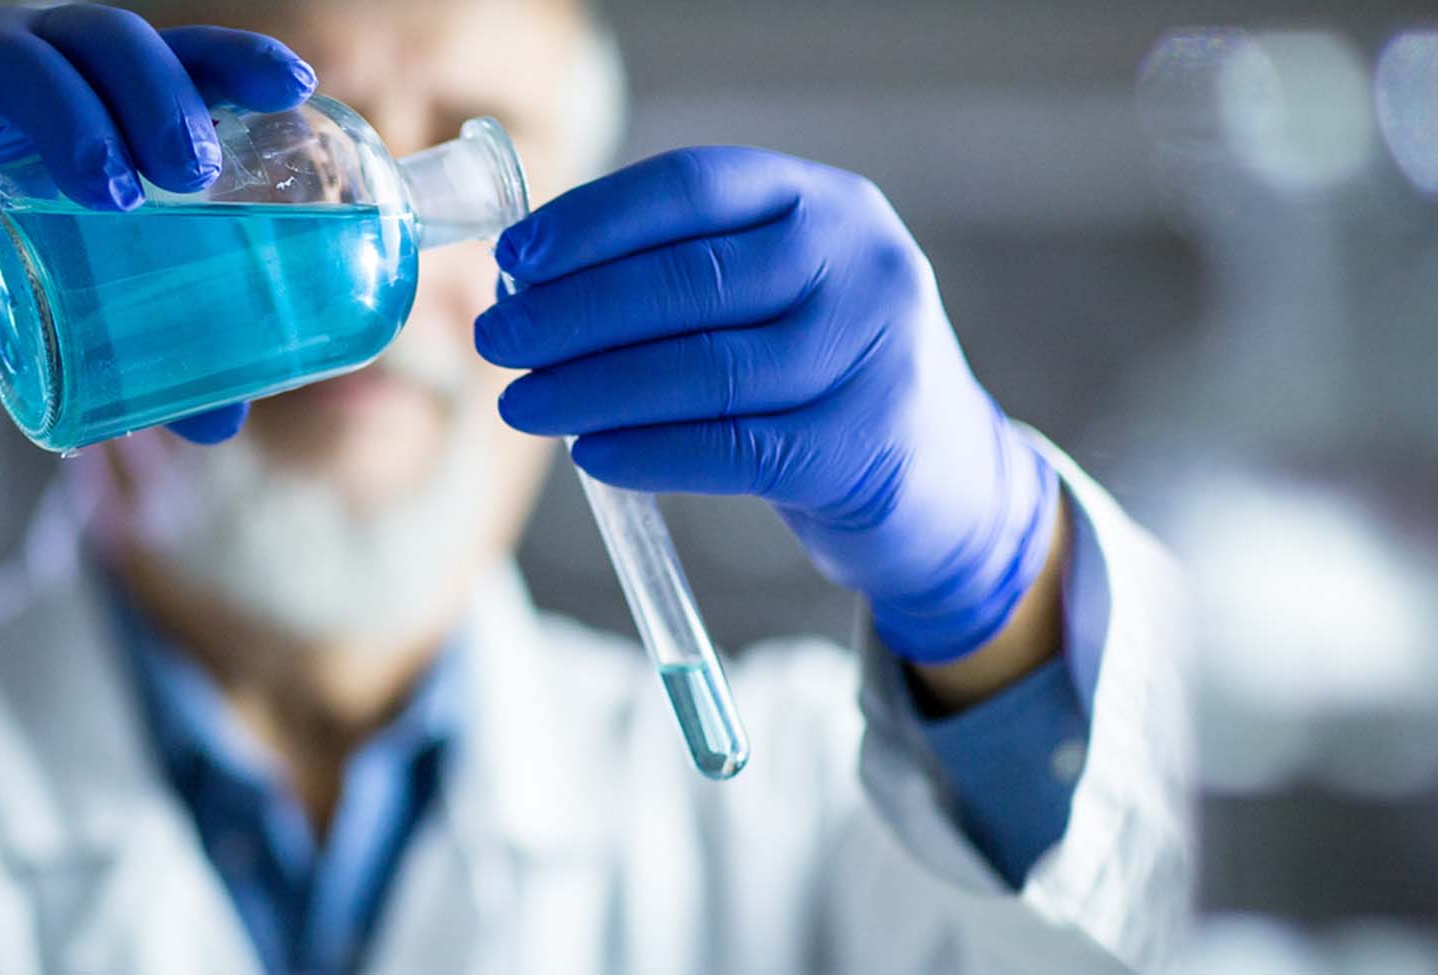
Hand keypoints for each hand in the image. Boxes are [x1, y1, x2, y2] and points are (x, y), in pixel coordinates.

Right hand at [0, 6, 312, 440]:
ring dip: (71, 120)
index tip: (293, 88)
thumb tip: (226, 421)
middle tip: (192, 173)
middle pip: (103, 36)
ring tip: (112, 198)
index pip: (173, 51)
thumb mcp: (61, 299)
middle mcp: (29, 58)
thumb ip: (140, 348)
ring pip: (15, 56)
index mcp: (92, 89)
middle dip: (157, 94)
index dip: (232, 57)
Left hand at [479, 147, 1060, 662]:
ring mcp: (872, 353)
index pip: (693, 186)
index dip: (593, 220)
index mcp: (824, 202)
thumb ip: (679, 270)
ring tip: (521, 403)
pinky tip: (589, 453)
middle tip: (496, 339)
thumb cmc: (819, 371)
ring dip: (591, 388)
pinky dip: (647, 450)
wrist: (942, 475)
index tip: (514, 257)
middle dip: (572, 312)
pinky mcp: (862, 445)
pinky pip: (730, 447)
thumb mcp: (777, 290)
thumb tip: (528, 282)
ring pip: (702, 369)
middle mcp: (860, 262)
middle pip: (687, 281)